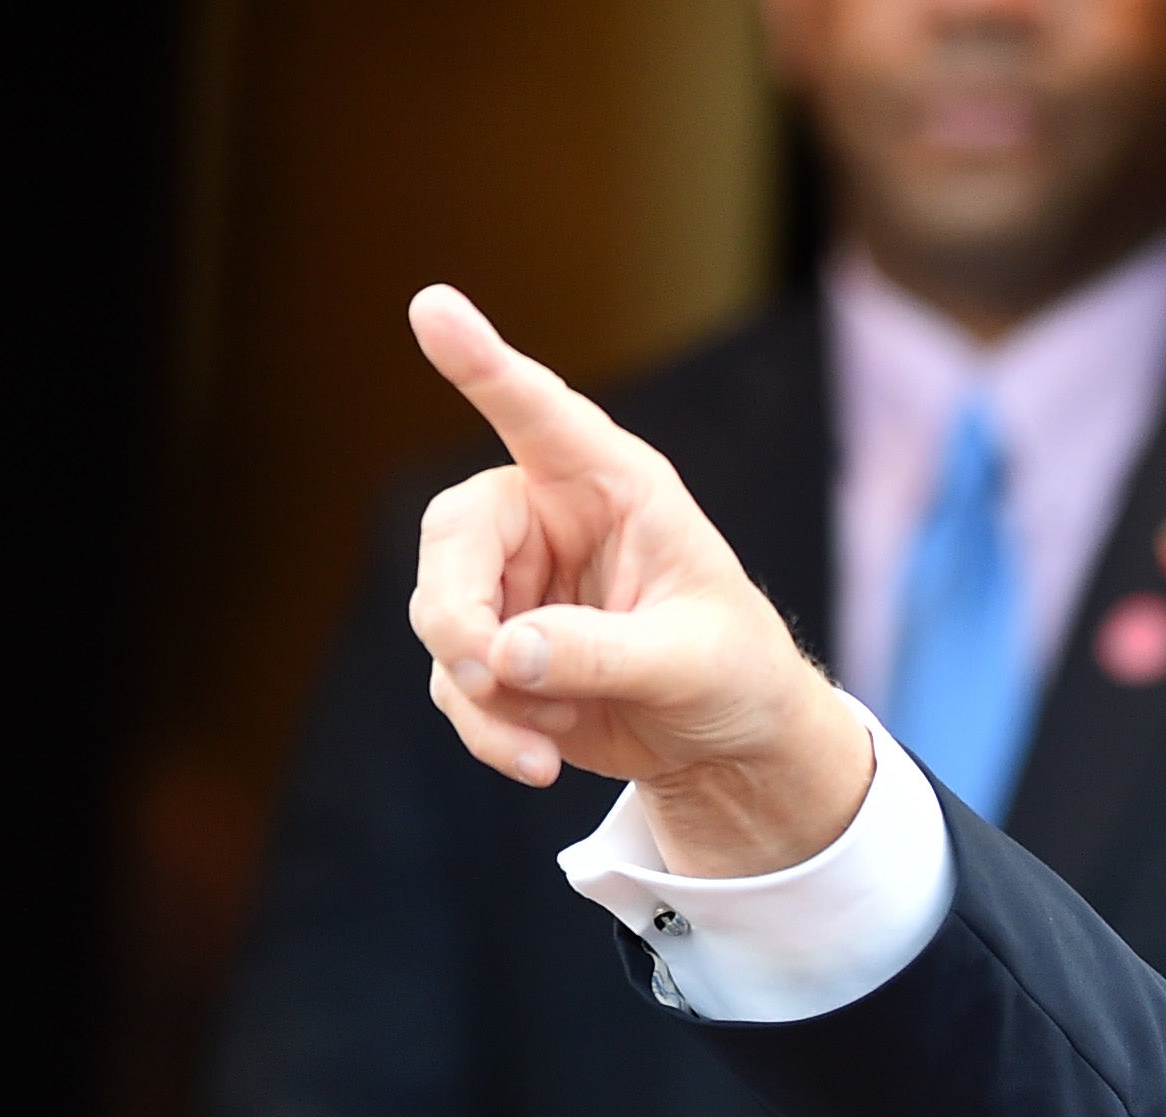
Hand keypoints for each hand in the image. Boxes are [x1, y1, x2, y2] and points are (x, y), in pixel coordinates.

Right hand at [402, 284, 870, 873]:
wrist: (730, 744)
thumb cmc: (733, 672)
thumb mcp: (689, 663)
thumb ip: (600, 654)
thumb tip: (500, 655)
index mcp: (612, 485)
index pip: (539, 414)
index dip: (484, 363)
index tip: (432, 306)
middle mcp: (549, 520)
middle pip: (454, 538)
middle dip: (456, 613)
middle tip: (489, 673)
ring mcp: (514, 586)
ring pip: (443, 619)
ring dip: (483, 694)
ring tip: (550, 744)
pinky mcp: (497, 650)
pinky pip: (456, 683)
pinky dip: (489, 731)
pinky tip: (545, 760)